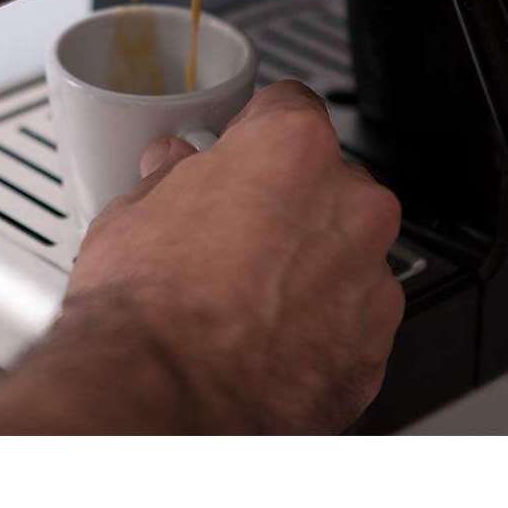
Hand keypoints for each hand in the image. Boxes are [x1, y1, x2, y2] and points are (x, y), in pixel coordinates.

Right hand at [65, 80, 404, 432]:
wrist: (161, 401)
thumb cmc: (148, 305)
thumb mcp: (133, 211)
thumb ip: (171, 177)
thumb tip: (174, 169)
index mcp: (293, 149)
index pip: (289, 106)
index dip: (254, 130)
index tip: (239, 150)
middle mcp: (350, 206)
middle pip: (328, 181)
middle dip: (286, 201)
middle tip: (232, 232)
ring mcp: (370, 282)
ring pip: (345, 254)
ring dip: (308, 266)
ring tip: (245, 298)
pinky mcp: (374, 351)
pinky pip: (351, 322)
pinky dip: (319, 329)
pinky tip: (264, 341)